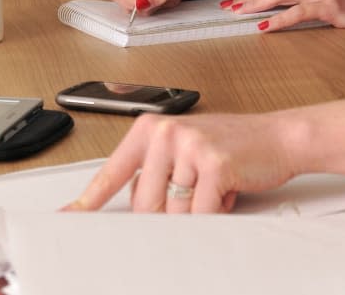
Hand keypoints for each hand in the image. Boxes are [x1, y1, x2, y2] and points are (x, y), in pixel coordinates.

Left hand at [62, 113, 297, 212]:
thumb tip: (133, 207)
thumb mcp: (183, 150)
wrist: (276, 136)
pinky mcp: (213, 164)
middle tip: (193, 195)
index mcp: (150, 129)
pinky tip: (226, 191)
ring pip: (174, 213)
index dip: (89, 200)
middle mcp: (165, 133)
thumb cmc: (230, 146)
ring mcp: (188, 146)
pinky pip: (201, 214)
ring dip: (196, 210)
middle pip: (144, 204)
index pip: (111, 172)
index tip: (68, 216)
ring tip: (214, 185)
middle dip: (168, 212)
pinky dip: (214, 213)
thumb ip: (154, 173)